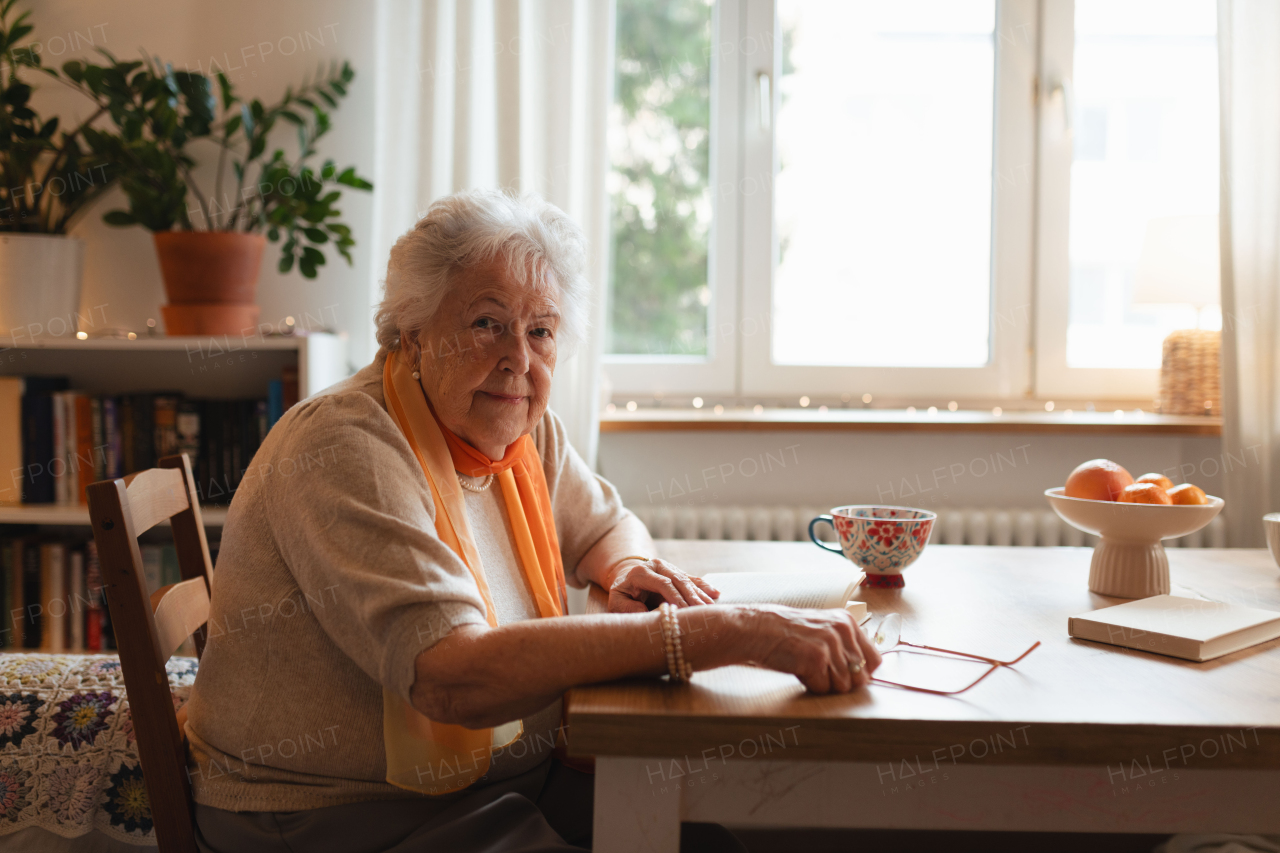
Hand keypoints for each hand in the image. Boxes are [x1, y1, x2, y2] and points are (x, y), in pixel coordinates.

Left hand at [606, 558, 719, 612]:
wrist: (625, 578)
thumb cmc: (622, 595)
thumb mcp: (616, 602)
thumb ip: (627, 608)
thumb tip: (644, 612)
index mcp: (640, 572)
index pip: (663, 584)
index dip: (675, 597)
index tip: (685, 611)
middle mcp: (655, 566)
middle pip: (678, 581)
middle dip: (692, 597)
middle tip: (704, 612)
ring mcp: (667, 567)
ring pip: (687, 580)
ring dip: (700, 594)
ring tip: (712, 608)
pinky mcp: (676, 572)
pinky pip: (692, 579)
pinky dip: (704, 587)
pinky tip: (716, 594)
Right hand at [738, 605, 881, 693]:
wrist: (757, 630)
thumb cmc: (787, 633)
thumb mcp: (822, 629)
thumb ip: (844, 645)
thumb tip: (864, 673)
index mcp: (847, 623)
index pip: (874, 660)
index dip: (861, 674)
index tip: (846, 675)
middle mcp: (843, 631)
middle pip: (860, 678)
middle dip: (842, 682)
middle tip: (821, 672)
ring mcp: (830, 644)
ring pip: (842, 686)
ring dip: (825, 684)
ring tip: (807, 668)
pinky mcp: (816, 658)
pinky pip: (823, 688)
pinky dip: (810, 685)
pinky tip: (799, 669)